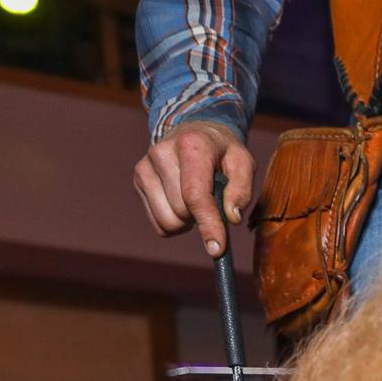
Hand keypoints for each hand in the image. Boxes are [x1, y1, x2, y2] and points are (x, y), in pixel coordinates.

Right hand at [132, 121, 252, 257]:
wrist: (193, 131)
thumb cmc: (222, 151)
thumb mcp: (243, 163)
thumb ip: (242, 189)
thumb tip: (231, 217)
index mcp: (191, 147)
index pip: (195, 195)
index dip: (208, 225)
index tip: (217, 249)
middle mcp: (161, 153)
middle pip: (182, 212)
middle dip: (202, 217)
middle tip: (212, 200)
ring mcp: (145, 166)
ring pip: (167, 221)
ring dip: (187, 221)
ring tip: (196, 201)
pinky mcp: (138, 179)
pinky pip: (157, 222)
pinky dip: (174, 222)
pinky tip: (181, 203)